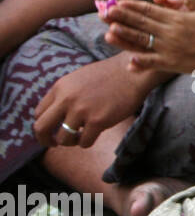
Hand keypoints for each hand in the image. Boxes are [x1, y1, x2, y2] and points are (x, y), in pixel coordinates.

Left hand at [32, 55, 157, 148]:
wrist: (134, 72)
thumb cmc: (110, 75)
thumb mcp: (79, 78)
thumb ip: (66, 93)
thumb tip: (58, 113)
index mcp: (60, 87)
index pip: (39, 113)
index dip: (43, 125)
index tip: (52, 130)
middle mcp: (67, 99)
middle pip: (41, 128)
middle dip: (45, 140)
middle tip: (54, 144)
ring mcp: (82, 110)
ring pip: (63, 139)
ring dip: (70, 142)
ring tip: (80, 137)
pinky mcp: (98, 120)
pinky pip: (84, 142)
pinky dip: (86, 142)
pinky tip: (94, 135)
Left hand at [102, 0, 194, 74]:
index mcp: (176, 18)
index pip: (149, 10)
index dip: (133, 6)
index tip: (118, 2)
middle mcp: (170, 33)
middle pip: (141, 23)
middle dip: (122, 17)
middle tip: (106, 11)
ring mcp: (168, 49)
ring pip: (142, 41)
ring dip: (125, 36)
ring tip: (110, 30)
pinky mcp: (169, 63)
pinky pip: (152, 62)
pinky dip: (140, 62)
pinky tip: (128, 60)